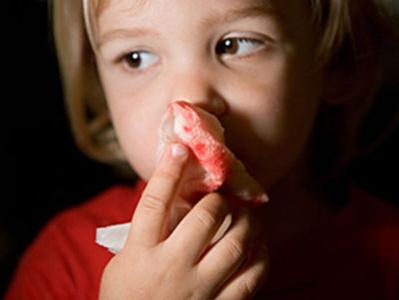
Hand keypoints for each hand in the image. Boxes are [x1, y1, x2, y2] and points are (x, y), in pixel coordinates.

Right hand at [99, 143, 268, 298]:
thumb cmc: (126, 295)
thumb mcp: (124, 261)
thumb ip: (146, 231)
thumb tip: (175, 197)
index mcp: (141, 253)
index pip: (155, 203)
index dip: (168, 172)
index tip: (180, 148)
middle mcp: (171, 267)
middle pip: (205, 219)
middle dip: (218, 200)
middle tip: (223, 197)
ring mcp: (197, 289)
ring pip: (235, 245)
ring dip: (247, 222)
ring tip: (248, 215)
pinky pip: (250, 279)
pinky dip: (260, 257)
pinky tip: (258, 246)